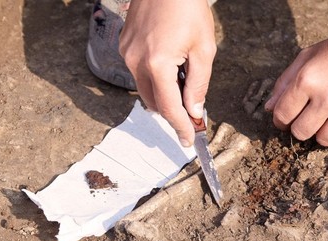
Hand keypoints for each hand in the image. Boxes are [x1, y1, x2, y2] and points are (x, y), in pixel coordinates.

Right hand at [119, 0, 215, 146]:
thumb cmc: (188, 8)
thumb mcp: (204, 49)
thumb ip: (198, 84)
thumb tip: (194, 110)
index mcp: (157, 64)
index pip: (169, 108)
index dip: (181, 127)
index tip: (188, 140)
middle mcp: (135, 61)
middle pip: (154, 103)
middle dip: (172, 113)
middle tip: (192, 115)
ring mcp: (126, 53)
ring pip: (144, 89)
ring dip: (163, 94)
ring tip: (184, 82)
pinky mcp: (123, 45)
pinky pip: (138, 72)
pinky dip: (154, 77)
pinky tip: (171, 65)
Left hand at [264, 27, 327, 148]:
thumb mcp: (309, 56)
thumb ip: (285, 81)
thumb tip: (270, 109)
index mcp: (308, 79)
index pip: (283, 115)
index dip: (282, 119)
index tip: (289, 117)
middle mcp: (327, 97)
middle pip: (301, 133)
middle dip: (302, 126)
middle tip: (313, 116)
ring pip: (324, 140)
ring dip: (325, 131)